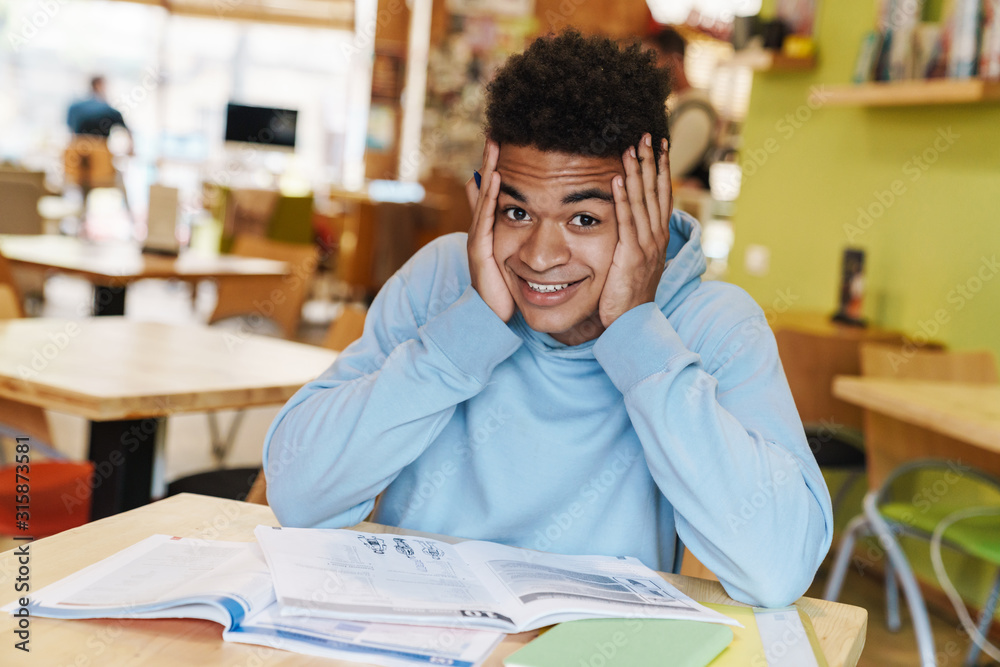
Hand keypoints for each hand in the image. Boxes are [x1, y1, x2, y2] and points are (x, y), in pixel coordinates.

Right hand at [466, 139, 514, 321]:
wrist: (492, 318)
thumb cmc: (504, 289)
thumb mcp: (512, 259)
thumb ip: (517, 242)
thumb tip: (526, 227)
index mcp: (492, 230)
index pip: (496, 193)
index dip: (498, 168)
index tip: (504, 143)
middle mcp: (482, 230)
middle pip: (486, 189)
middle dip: (490, 162)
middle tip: (496, 134)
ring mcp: (479, 238)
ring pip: (484, 198)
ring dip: (489, 170)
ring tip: (494, 145)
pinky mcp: (480, 250)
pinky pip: (485, 217)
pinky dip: (490, 195)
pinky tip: (495, 176)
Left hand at [599, 134, 672, 328]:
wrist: (632, 325)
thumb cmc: (629, 295)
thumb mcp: (634, 262)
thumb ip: (634, 240)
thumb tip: (628, 222)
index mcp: (658, 237)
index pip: (662, 195)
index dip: (661, 169)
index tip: (659, 145)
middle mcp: (656, 238)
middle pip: (655, 192)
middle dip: (651, 162)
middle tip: (647, 134)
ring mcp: (646, 247)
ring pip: (642, 202)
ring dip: (636, 173)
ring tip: (631, 148)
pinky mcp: (630, 257)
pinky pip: (626, 223)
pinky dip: (622, 200)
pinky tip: (617, 180)